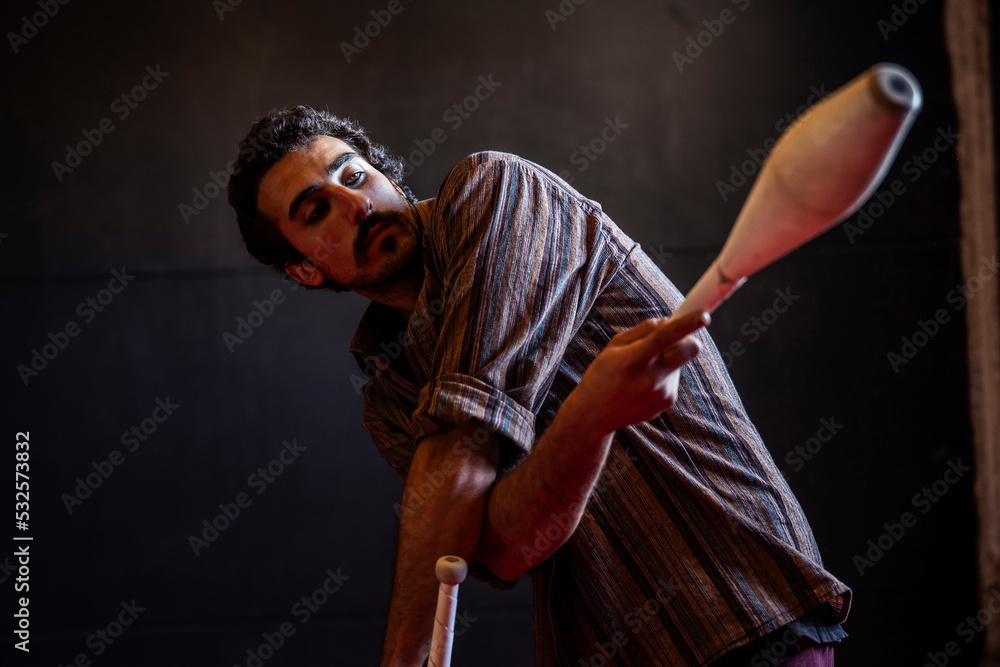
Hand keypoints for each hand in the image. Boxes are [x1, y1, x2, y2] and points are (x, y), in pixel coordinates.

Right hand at [565, 311, 709, 435]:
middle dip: (689, 339)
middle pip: (688, 350)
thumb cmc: (602, 374)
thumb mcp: (613, 346)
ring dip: (667, 360)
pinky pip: (673, 377)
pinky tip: (642, 386)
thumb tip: (668, 322)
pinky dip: (663, 375)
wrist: (595, 415)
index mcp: (633, 360)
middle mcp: (651, 378)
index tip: (703, 316)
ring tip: (641, 372)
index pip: (664, 338)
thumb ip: (642, 331)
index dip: (686, 325)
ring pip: (679, 362)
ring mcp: (662, 393)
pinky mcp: (668, 402)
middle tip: (675, 338)